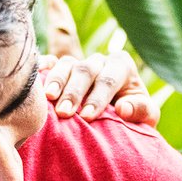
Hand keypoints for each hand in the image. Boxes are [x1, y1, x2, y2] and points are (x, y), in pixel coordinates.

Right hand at [40, 50, 157, 125]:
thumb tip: (123, 108)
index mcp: (122, 66)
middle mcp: (100, 60)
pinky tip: (35, 78)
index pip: (108, 80)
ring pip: (66, 64)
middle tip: (65, 113)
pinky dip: (42, 68)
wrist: (118, 120)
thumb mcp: (146, 118)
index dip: (97, 98)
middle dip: (74, 92)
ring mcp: (79, 61)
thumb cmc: (134, 118)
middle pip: (85, 70)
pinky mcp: (62, 67)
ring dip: (56, 81)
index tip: (87, 117)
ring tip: (48, 99)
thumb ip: (140, 111)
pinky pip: (50, 63)